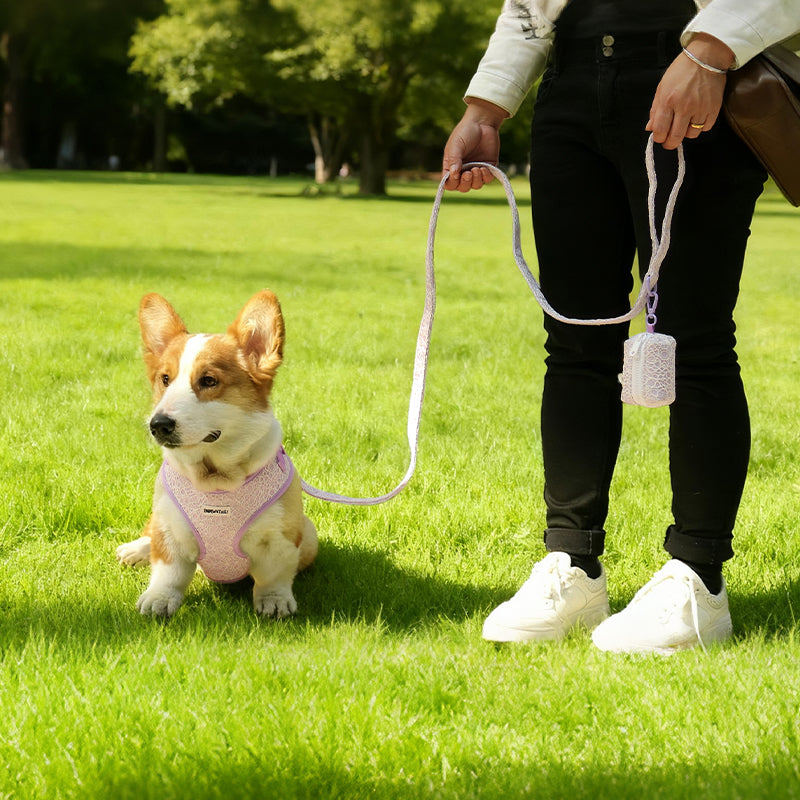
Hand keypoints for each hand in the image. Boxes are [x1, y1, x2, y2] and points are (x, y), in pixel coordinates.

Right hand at [443, 98, 506, 190]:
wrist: (483, 122)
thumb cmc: (466, 131)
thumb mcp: (456, 144)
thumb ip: (454, 159)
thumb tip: (453, 174)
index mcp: (452, 166)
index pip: (449, 183)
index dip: (452, 184)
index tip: (456, 175)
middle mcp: (463, 171)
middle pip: (462, 188)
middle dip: (465, 183)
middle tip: (468, 173)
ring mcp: (476, 170)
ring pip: (475, 186)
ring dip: (476, 180)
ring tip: (477, 168)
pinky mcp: (488, 167)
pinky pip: (487, 180)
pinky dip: (485, 177)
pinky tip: (484, 168)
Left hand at [647, 34, 733, 149]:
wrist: (706, 57)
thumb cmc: (681, 71)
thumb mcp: (662, 88)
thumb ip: (655, 110)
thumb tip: (650, 129)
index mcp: (668, 101)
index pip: (660, 130)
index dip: (658, 138)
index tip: (659, 138)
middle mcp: (684, 107)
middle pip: (675, 137)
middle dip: (670, 143)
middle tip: (669, 141)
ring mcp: (700, 108)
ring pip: (691, 135)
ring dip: (686, 133)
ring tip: (684, 125)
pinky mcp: (714, 108)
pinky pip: (706, 128)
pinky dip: (700, 127)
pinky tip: (697, 119)